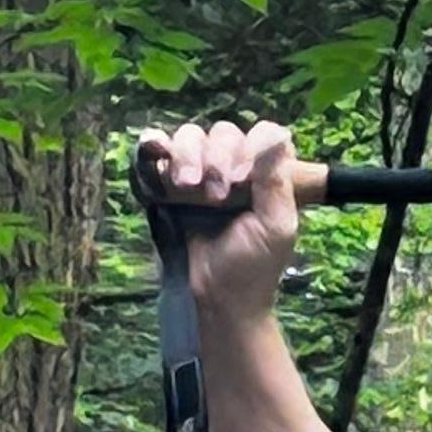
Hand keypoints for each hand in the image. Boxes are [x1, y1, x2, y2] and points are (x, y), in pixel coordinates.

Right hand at [136, 115, 304, 331]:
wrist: (217, 299)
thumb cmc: (252, 268)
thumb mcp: (276, 227)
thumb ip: (277, 181)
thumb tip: (277, 134)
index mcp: (265, 176)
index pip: (262, 134)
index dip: (252, 146)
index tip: (244, 177)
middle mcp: (233, 168)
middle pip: (223, 132)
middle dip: (218, 157)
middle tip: (216, 195)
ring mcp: (199, 174)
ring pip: (190, 137)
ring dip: (188, 155)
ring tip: (188, 187)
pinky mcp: (168, 184)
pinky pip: (157, 149)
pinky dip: (154, 143)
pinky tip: (156, 151)